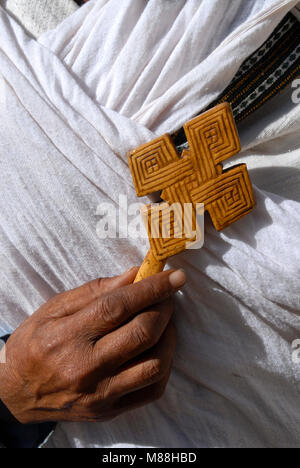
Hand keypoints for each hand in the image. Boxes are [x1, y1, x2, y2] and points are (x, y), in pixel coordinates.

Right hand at [0, 268, 185, 423]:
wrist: (16, 393)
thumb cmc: (33, 343)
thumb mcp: (54, 308)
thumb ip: (95, 290)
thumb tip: (135, 275)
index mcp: (68, 336)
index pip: (119, 307)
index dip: (152, 287)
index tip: (175, 276)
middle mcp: (86, 368)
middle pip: (142, 334)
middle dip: (165, 307)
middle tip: (167, 294)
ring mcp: (100, 394)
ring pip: (154, 364)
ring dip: (169, 336)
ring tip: (163, 320)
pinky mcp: (109, 411)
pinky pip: (152, 390)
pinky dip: (164, 364)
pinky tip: (158, 348)